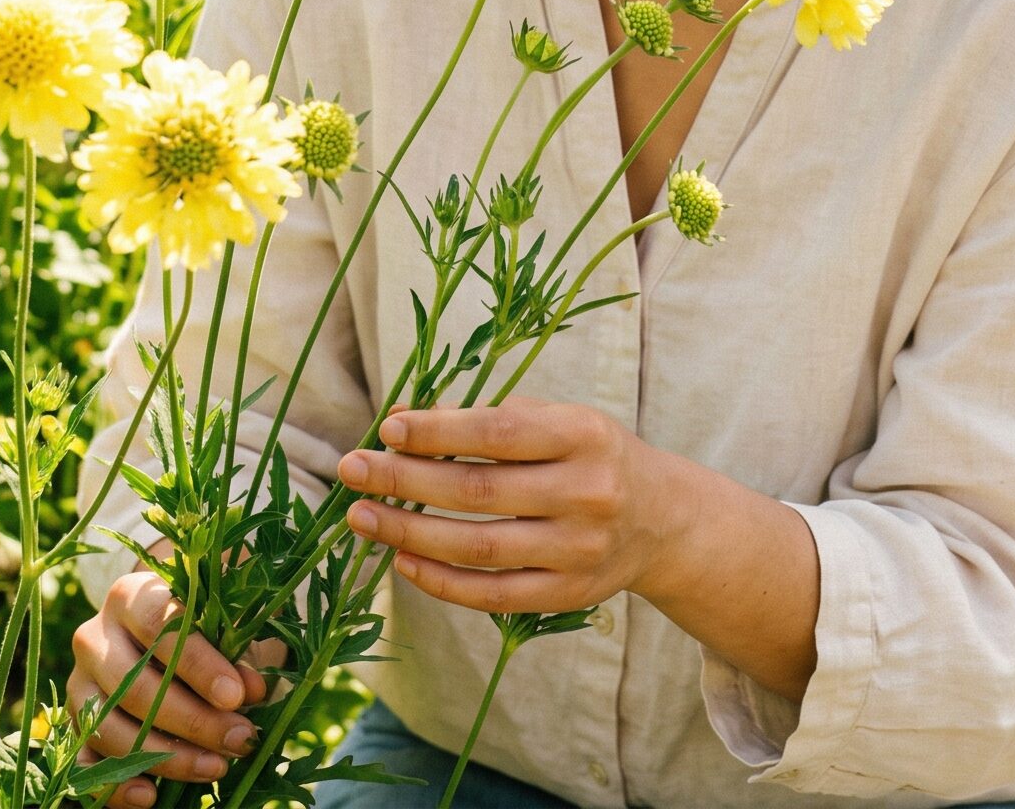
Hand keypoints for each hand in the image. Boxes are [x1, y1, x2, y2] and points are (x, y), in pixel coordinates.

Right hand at [67, 547, 290, 808]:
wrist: (162, 625)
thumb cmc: (201, 619)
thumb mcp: (223, 623)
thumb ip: (237, 651)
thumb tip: (252, 693)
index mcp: (131, 596)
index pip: (159, 626)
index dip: (198, 663)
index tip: (237, 696)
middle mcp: (95, 637)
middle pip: (137, 685)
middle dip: (193, 719)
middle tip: (240, 739)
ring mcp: (80, 682)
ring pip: (114, 727)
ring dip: (168, 755)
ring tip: (216, 766)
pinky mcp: (74, 724)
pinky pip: (85, 761)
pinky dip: (115, 785)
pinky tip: (151, 796)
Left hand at [336, 396, 692, 613]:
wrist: (661, 519)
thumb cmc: (589, 455)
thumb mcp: (556, 420)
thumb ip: (488, 420)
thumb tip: (404, 422)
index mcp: (583, 435)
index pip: (498, 434)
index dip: (438, 432)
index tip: (388, 428)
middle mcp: (586, 493)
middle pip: (480, 492)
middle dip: (407, 480)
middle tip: (353, 469)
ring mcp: (578, 551)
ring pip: (479, 548)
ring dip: (410, 532)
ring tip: (362, 517)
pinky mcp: (567, 595)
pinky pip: (492, 595)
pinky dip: (441, 580)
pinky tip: (402, 559)